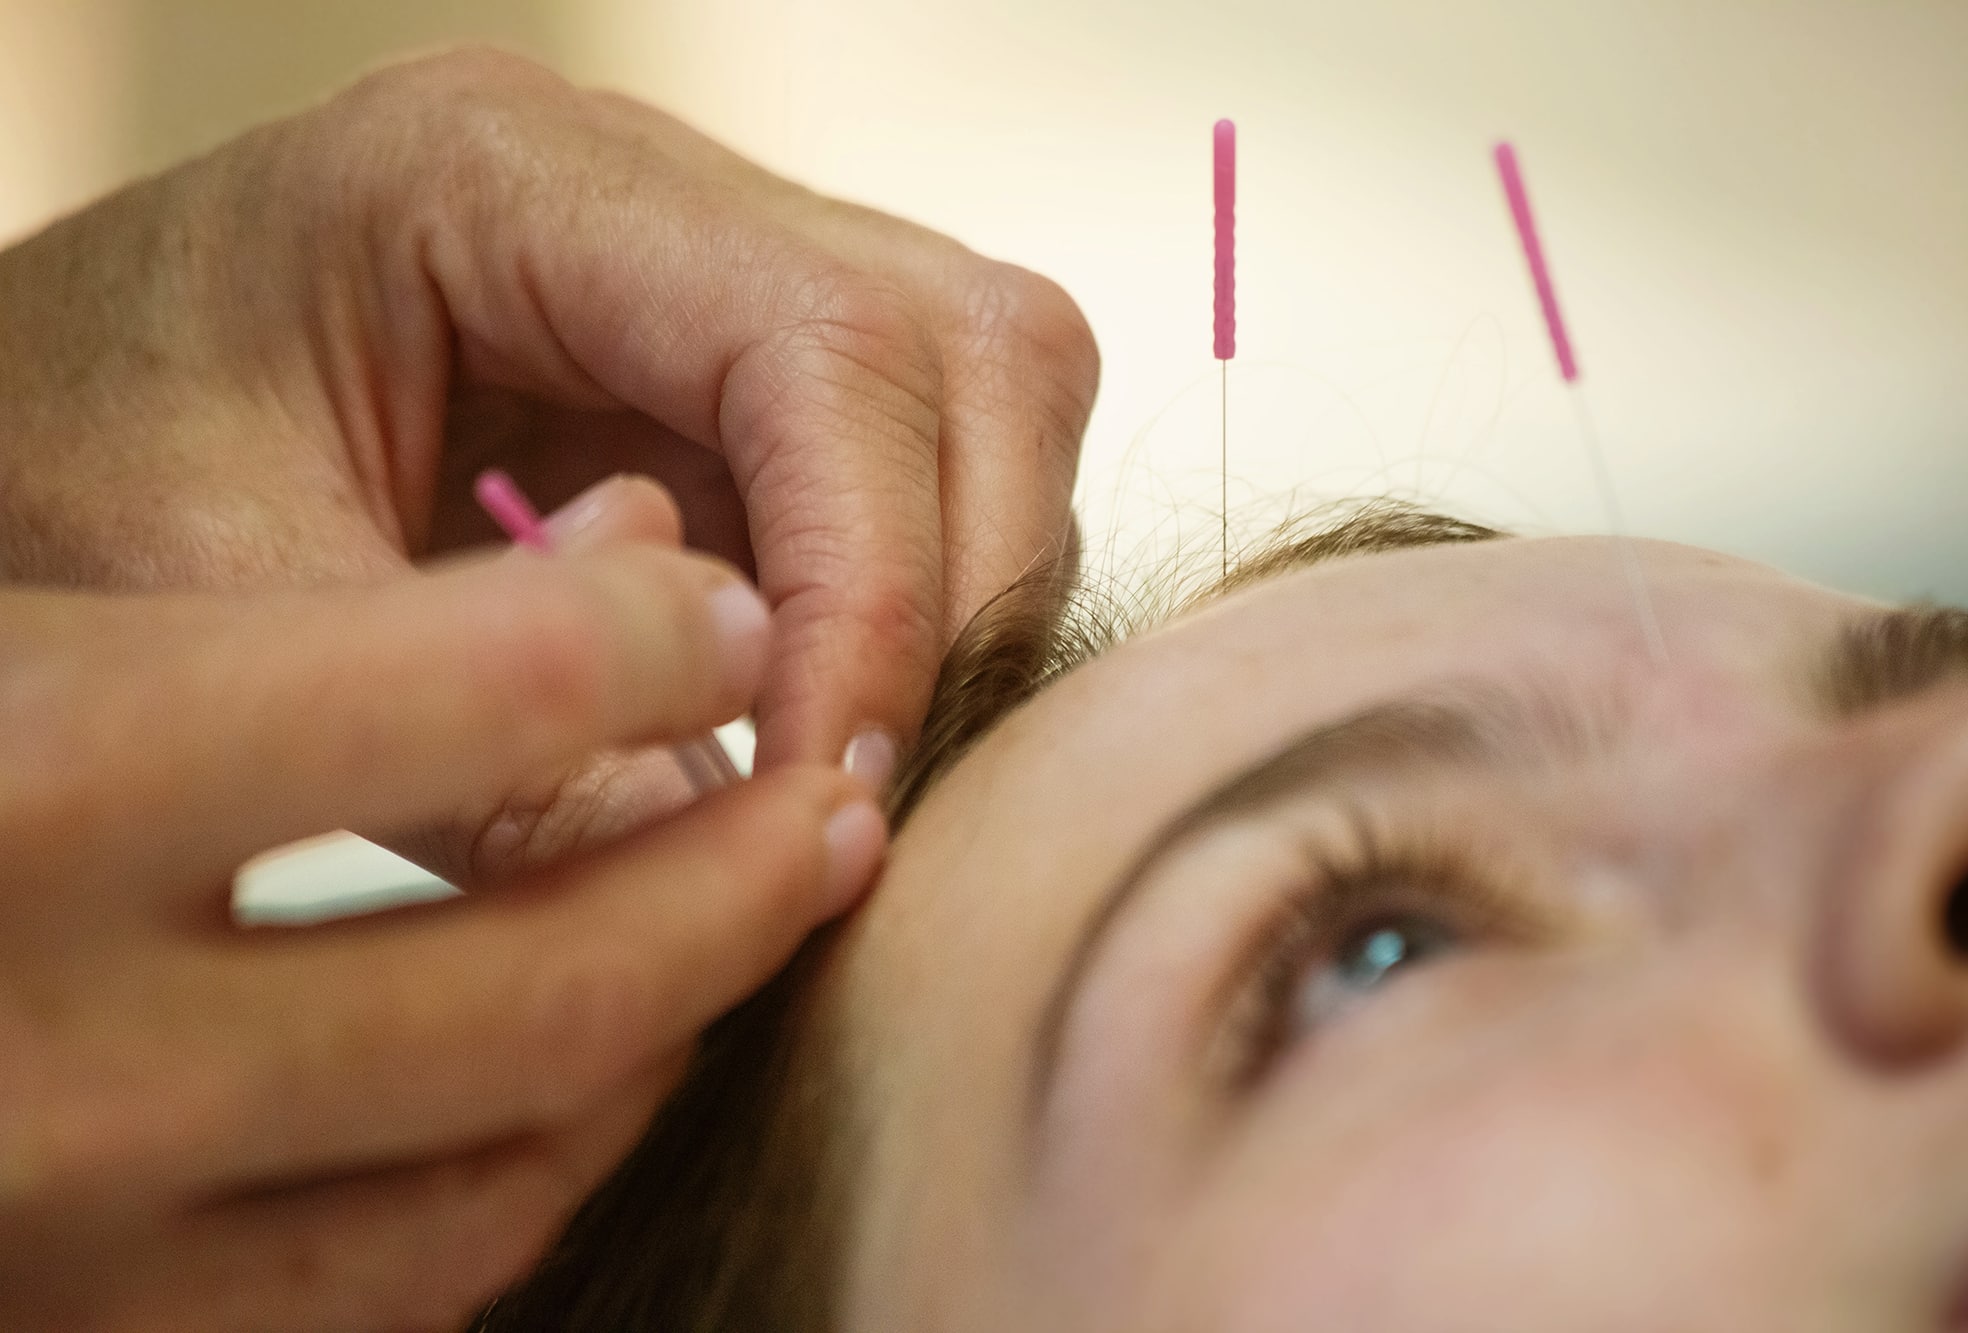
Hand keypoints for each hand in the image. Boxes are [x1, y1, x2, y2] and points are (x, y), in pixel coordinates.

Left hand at [0, 47, 1098, 881]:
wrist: (1, 434)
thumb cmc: (62, 474)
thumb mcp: (235, 627)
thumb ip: (498, 750)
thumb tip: (762, 866)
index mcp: (510, 172)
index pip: (824, 349)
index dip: (879, 589)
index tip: (840, 795)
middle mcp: (649, 190)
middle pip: (971, 346)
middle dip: (960, 594)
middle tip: (872, 806)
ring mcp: (703, 272)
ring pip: (982, 401)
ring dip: (951, 604)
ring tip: (844, 777)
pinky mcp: (718, 373)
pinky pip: (904, 472)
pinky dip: (898, 611)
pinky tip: (811, 725)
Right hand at [0, 542, 883, 1331]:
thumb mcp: (29, 625)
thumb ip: (322, 627)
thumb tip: (646, 567)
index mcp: (20, 784)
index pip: (473, 687)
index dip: (649, 632)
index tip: (724, 599)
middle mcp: (45, 1062)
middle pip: (543, 992)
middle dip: (741, 882)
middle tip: (839, 805)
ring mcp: (64, 1255)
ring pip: (505, 1179)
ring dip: (662, 1045)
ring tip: (736, 925)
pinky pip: (399, 1292)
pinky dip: (529, 1178)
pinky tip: (581, 1071)